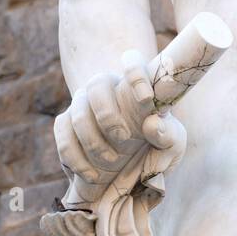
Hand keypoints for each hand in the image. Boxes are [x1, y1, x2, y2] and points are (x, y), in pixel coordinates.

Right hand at [54, 49, 186, 187]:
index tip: (146, 99)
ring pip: (78, 112)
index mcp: (136, 84)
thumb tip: (152, 124)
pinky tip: (93, 175)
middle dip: (109, 114)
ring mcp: (82, 104)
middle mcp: (107, 88)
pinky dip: (77, 158)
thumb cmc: (157, 145)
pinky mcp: (65, 125)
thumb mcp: (173, 144)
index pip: (132, 60)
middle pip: (98, 83)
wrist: (130, 166)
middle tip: (125, 139)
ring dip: (94, 141)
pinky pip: (63, 135)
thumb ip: (168, 135)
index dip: (136, 73)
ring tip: (113, 163)